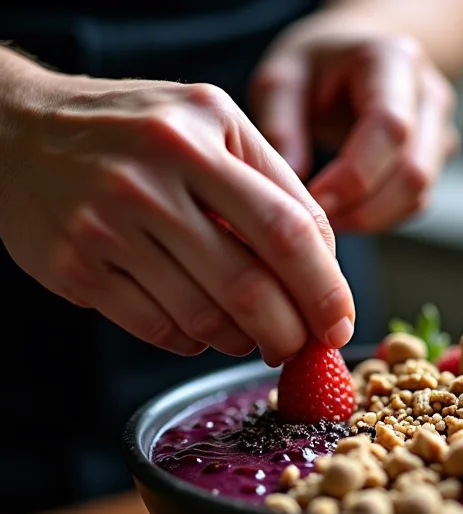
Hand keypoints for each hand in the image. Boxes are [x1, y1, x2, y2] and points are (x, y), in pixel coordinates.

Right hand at [0, 60, 354, 363]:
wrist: (16, 130)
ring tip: (251, 334)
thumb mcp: (210, 124)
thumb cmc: (136, 131)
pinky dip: (193, 341)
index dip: (324, 288)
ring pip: (204, 317)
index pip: (290, 227)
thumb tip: (324, 264)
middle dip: (289, 332)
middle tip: (300, 346)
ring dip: (242, 340)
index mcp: (203, 132)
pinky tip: (201, 327)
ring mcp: (108, 223)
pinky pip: (158, 329)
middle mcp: (153, 174)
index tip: (338, 322)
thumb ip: (273, 183)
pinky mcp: (76, 267)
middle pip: (249, 285)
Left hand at [250, 16, 459, 232]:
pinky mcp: (436, 160)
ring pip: (419, 194)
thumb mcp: (280, 81)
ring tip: (327, 219)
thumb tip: (293, 180)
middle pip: (414, 171)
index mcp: (393, 60)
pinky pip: (416, 203)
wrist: (348, 61)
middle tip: (317, 222)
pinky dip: (380, 219)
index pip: (391, 128)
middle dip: (364, 208)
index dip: (355, 174)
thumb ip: (280, 126)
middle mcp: (429, 95)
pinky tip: (345, 214)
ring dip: (371, 219)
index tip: (314, 199)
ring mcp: (440, 129)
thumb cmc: (312, 70)